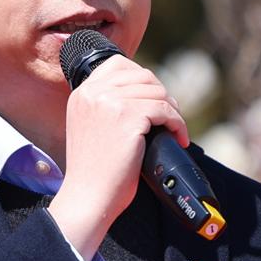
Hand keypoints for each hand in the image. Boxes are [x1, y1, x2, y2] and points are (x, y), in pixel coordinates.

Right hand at [46, 53, 188, 258]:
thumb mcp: (90, 127)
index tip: (154, 98)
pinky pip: (165, 110)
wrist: (89, 196)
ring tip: (175, 128)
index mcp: (82, 93)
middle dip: (162, 95)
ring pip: (157, 92)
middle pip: (143, 76)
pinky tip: (178, 137)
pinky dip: (178, 123)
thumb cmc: (94, 171)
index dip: (143, 78)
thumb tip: (145, 95)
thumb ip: (106, 106)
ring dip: (173, 110)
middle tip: (170, 117)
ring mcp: (110, 102)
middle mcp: (93, 93)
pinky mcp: (128, 117)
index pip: (118, 64)